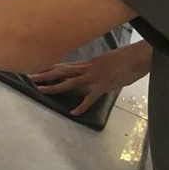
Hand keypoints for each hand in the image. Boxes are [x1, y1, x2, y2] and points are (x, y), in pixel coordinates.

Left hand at [30, 41, 150, 115]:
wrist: (139, 57)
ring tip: (40, 89)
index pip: (66, 65)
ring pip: (69, 82)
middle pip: (62, 71)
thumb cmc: (127, 57)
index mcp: (89, 62)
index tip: (38, 68)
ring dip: (54, 86)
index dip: (51, 67)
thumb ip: (98, 66)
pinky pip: (90, 97)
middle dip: (45, 74)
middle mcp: (88, 68)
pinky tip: (74, 112)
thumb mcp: (108, 59)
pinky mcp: (103, 85)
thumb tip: (93, 70)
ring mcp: (94, 77)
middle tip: (29, 76)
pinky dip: (82, 106)